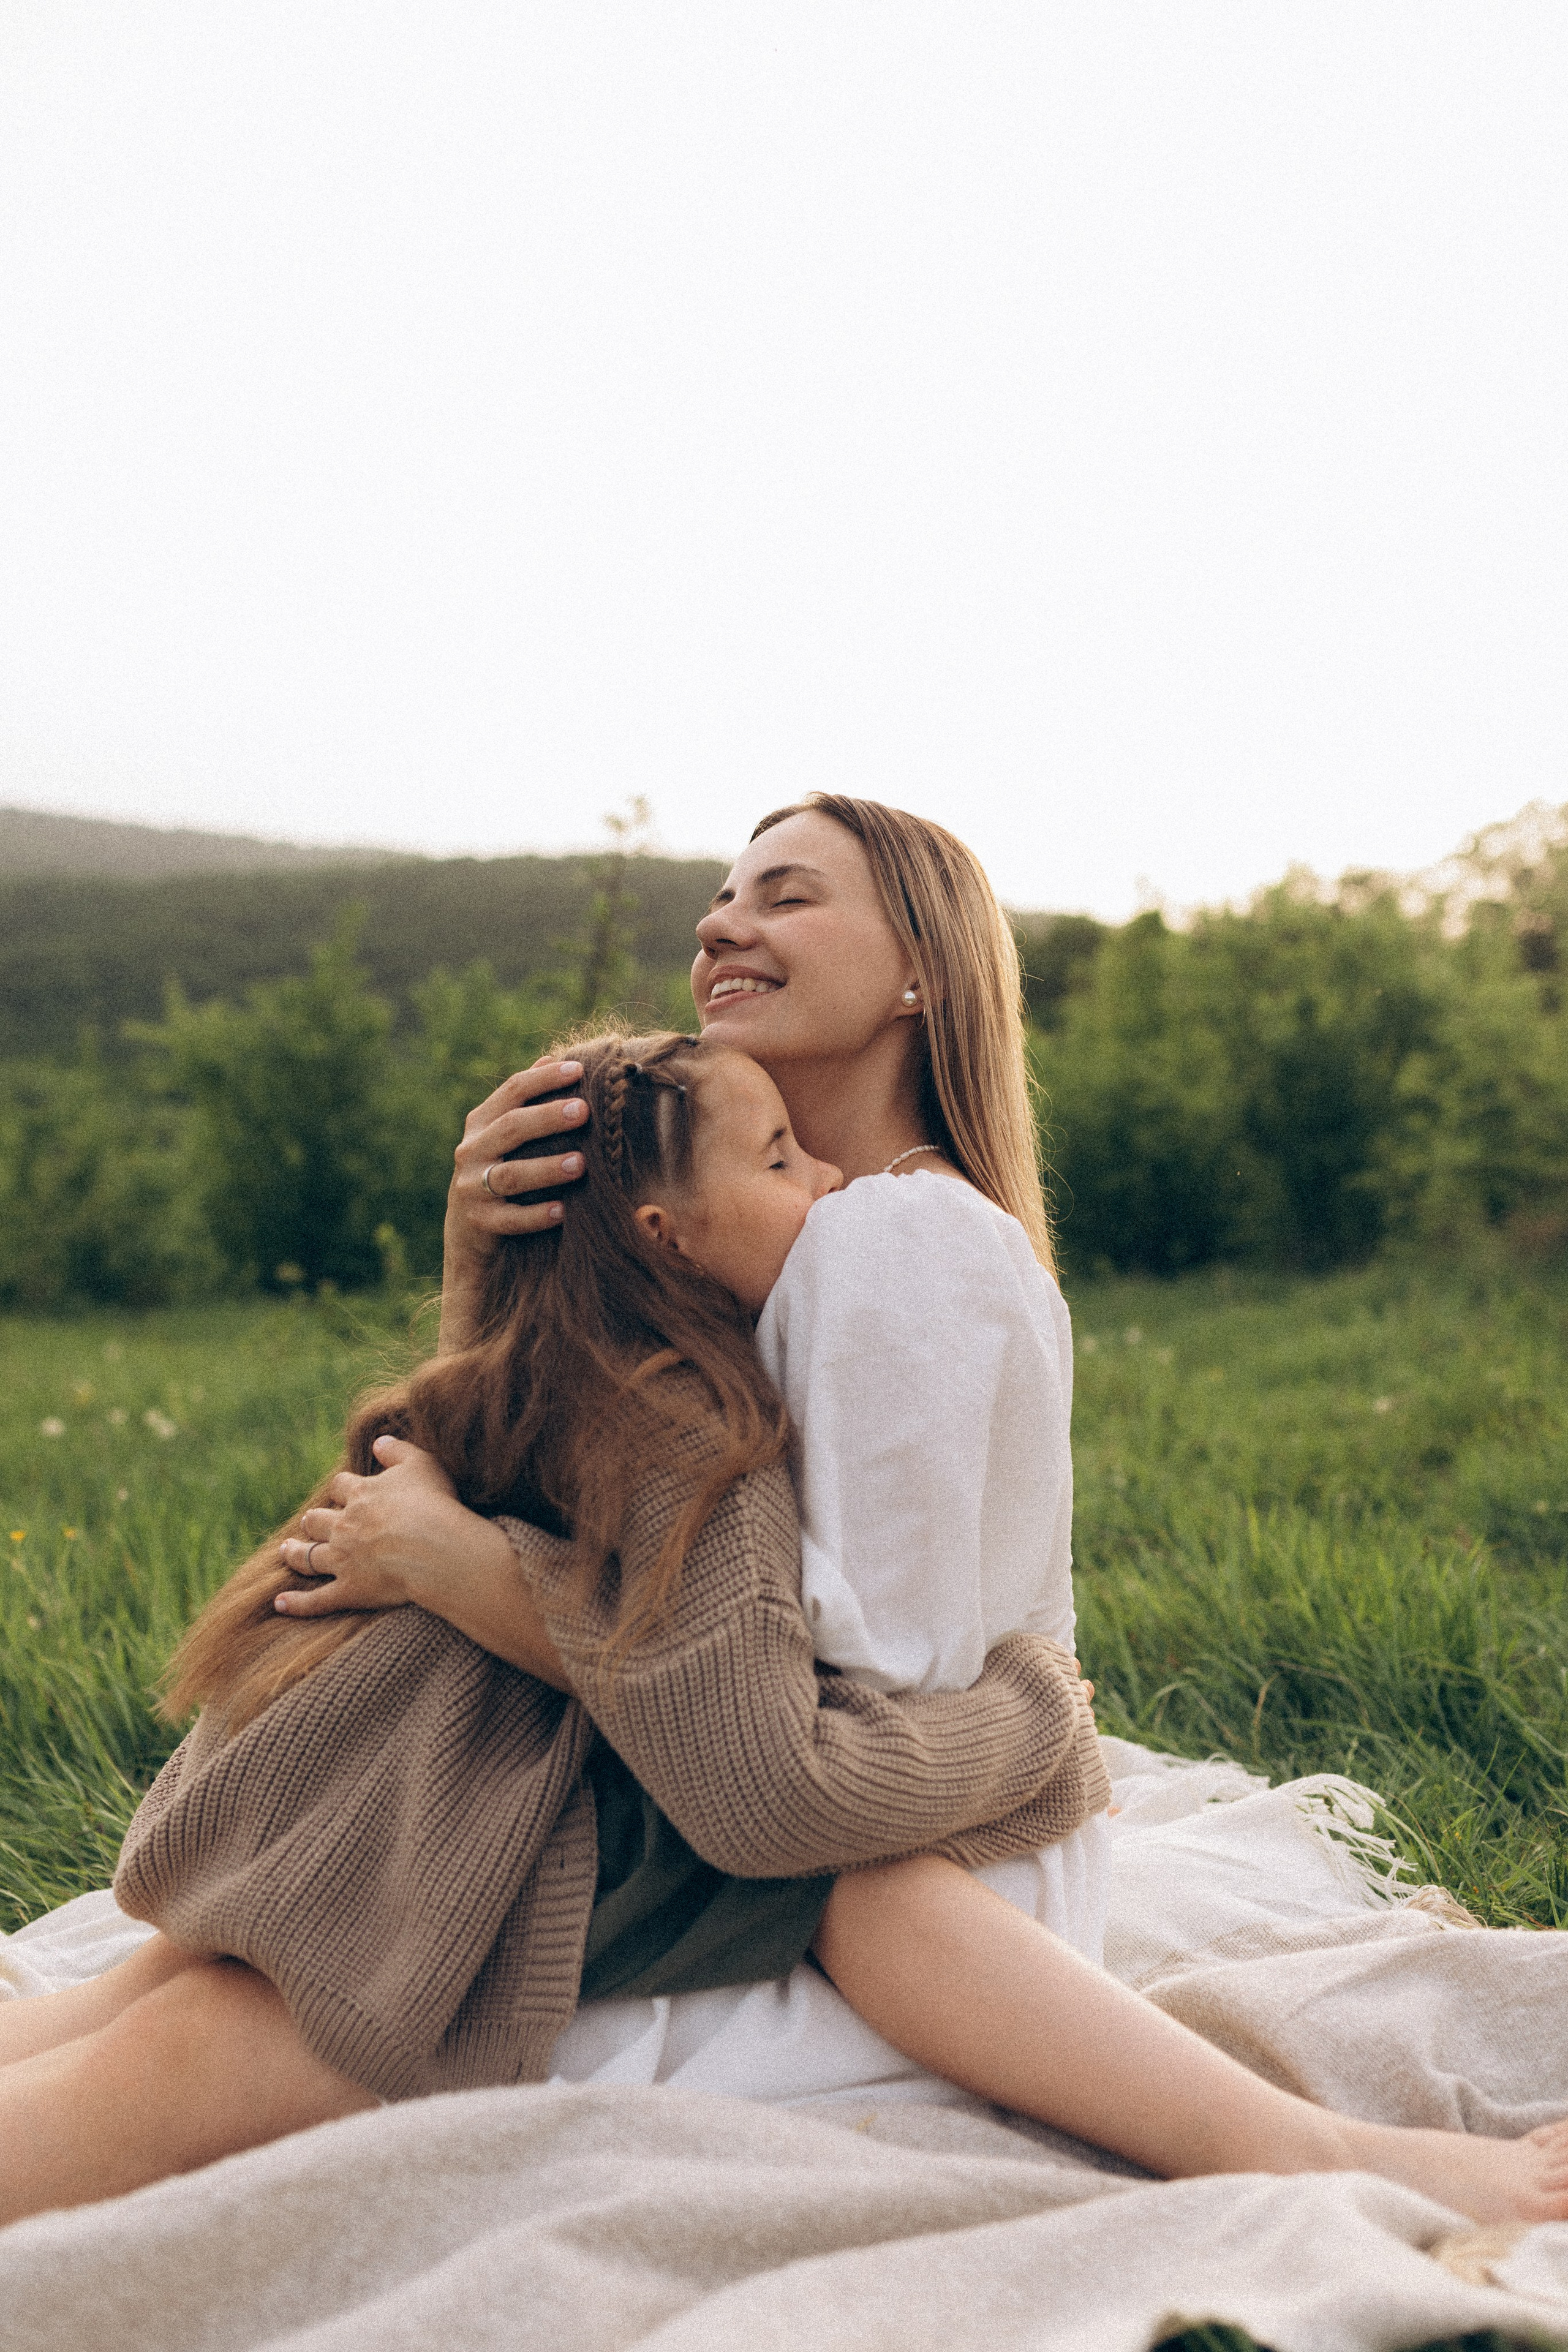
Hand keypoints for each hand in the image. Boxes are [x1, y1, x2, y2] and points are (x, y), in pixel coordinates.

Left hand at [277, 1437, 467, 1616]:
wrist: (433, 1547)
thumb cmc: (432, 1503)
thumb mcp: (420, 1464)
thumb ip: (397, 1451)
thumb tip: (378, 1442)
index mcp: (362, 1495)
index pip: (341, 1486)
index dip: (341, 1489)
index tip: (343, 1492)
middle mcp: (344, 1526)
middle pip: (317, 1520)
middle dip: (313, 1521)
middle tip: (309, 1522)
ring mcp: (343, 1560)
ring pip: (308, 1556)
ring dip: (295, 1553)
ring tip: (286, 1550)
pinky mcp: (348, 1590)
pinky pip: (317, 1600)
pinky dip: (297, 1603)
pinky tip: (280, 1604)